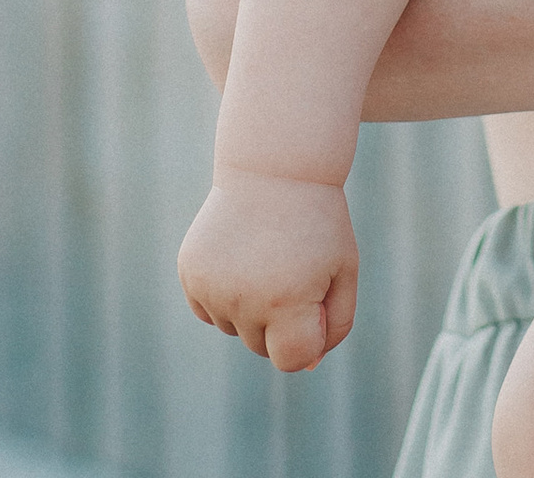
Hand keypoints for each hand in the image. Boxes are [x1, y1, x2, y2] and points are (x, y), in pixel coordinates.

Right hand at [177, 171, 359, 370]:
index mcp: (286, 301)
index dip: (310, 336)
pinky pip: (210, 311)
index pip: (293, 359)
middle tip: (293, 267)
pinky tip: (243, 255)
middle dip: (282, 319)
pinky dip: (226, 294)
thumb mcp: (343, 268)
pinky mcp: (190, 274)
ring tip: (267, 256)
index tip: (317, 301)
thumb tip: (306, 364)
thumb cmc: (318, 222)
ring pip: (235, 328)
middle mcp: (242, 300)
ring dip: (252, 306)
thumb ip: (335, 324)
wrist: (275, 168)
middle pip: (262, 346)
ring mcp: (211, 287)